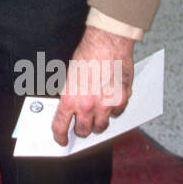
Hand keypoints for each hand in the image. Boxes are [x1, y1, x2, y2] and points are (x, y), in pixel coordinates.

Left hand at [51, 25, 134, 146]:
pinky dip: (114, 110)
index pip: (61, 126)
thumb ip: (71, 96)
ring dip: (99, 122)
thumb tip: (70, 110)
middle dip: (82, 129)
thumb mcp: (70, 76)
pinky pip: (117, 114)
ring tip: (98, 112)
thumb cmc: (87, 54)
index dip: (60, 137)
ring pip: (102, 126)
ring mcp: (106, 105)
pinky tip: (111, 100)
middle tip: (82, 124)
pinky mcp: (121, 100)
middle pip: (84, 130)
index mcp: (70, 98)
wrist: (107, 43)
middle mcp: (87, 105)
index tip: (62, 141)